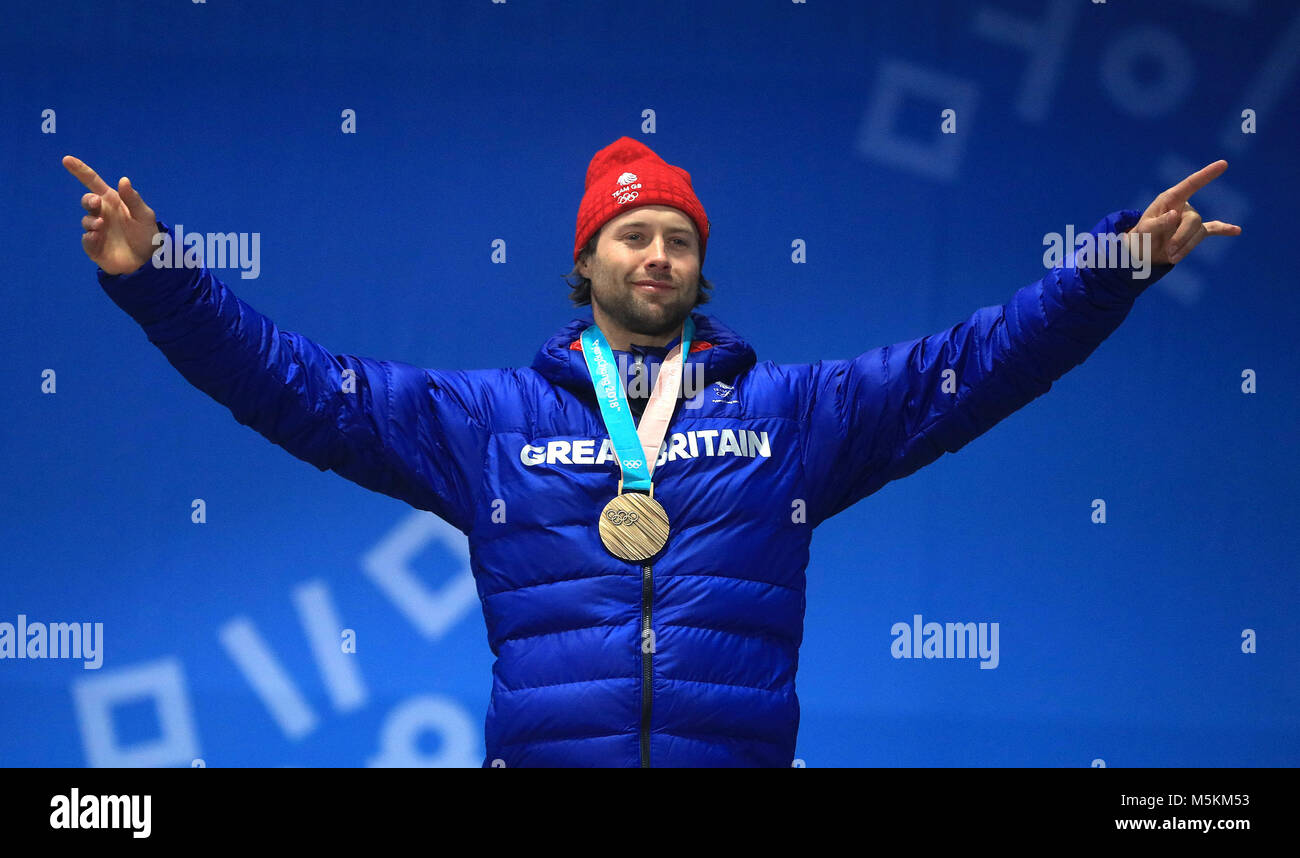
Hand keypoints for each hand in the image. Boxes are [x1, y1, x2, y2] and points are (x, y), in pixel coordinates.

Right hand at [62, 155, 160, 275]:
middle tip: (96, 203)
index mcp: (113, 202)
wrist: (148, 262)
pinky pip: (86, 240)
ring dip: (92, 221)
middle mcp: (102, 213)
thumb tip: (123, 179)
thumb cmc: (146, 235)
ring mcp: (97, 230)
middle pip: (87, 201)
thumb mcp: (144, 215)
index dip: (80, 171)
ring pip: (86, 220)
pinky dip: (89, 238)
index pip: (93, 183)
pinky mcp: (94, 247)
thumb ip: (133, 199)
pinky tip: (97, 238)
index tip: (67, 159)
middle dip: (88, 200)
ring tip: (101, 225)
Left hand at [1125, 160, 1241, 266]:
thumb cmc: (1141, 237)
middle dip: (1182, 237)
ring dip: (1185, 247)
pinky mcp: (1195, 233)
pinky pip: (1213, 230)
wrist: (1142, 253)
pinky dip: (1224, 230)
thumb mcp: (1143, 230)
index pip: (1190, 185)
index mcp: (1170, 199)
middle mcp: (1183, 207)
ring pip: (1198, 233)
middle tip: (1168, 251)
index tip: (1224, 164)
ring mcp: (1190, 220)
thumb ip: (1157, 224)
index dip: (1206, 175)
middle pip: (1193, 220)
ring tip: (1170, 256)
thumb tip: (1175, 215)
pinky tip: (1236, 231)